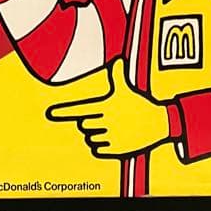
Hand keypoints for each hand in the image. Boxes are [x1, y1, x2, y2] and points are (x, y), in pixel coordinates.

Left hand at [46, 58, 170, 157]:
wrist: (159, 123)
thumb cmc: (141, 105)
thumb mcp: (127, 90)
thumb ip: (118, 76)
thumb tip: (118, 60)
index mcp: (106, 106)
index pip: (79, 109)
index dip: (63, 111)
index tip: (50, 113)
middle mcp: (107, 122)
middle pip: (84, 125)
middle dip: (91, 122)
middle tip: (104, 119)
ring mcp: (111, 136)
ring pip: (90, 139)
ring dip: (96, 135)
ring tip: (110, 129)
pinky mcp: (116, 150)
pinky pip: (97, 150)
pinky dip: (101, 147)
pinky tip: (111, 140)